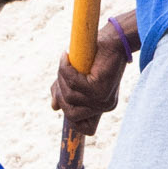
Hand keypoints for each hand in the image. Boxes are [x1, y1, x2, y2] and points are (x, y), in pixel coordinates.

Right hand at [48, 14, 136, 131]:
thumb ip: (66, 91)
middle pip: (70, 114)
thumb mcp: (78, 77)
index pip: (87, 129)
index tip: (62, 100)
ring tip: (66, 61)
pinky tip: (67, 56)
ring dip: (62, 77)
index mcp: (102, 107)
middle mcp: (105, 106)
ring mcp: (104, 98)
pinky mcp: (100, 87)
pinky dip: (65, 69)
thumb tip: (54, 107)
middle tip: (62, 73)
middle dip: (60, 94)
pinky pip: (73, 83)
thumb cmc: (96, 56)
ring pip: (69, 97)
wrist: (113, 39)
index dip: (72, 119)